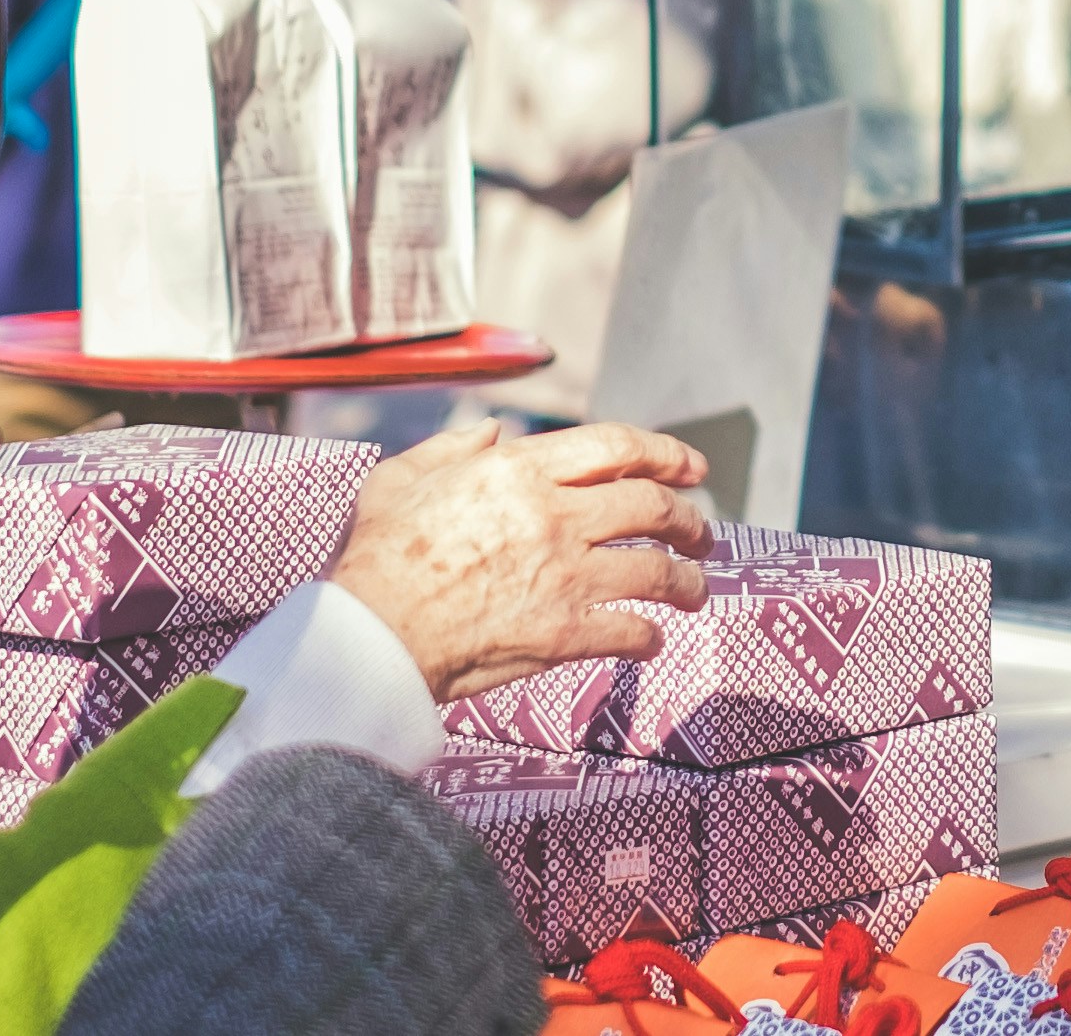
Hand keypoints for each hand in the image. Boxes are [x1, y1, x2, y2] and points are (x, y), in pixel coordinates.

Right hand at [331, 420, 713, 704]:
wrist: (368, 638)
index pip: (618, 447)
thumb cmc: (376, 559)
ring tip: (695, 588)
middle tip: (702, 531)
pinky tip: (653, 639)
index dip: (666, 453)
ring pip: (653, 570)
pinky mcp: (559, 636)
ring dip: (685, 580)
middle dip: (688, 518)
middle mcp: (554, 516)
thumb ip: (451, 447)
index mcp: (520, 470)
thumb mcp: (401, 478)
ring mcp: (563, 577)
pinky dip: (649, 636)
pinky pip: (627, 631)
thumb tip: (490, 430)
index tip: (693, 466)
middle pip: (650, 507)